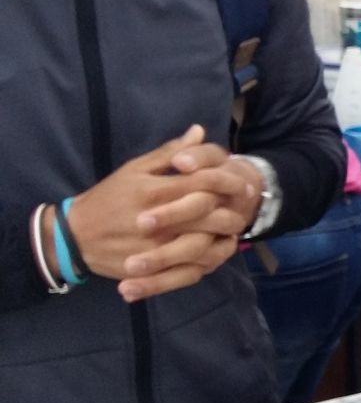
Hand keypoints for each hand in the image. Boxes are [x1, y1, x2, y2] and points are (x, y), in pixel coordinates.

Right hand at [63, 126, 256, 290]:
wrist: (75, 236)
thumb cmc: (108, 198)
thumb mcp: (134, 169)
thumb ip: (169, 153)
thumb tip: (199, 131)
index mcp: (154, 191)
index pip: (204, 182)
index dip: (229, 181)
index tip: (242, 183)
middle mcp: (158, 220)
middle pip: (209, 215)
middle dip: (232, 210)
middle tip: (244, 208)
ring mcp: (156, 248)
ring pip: (205, 245)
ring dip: (226, 237)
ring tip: (235, 230)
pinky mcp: (153, 270)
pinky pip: (191, 270)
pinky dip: (210, 261)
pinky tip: (218, 250)